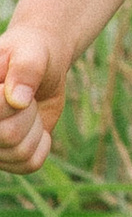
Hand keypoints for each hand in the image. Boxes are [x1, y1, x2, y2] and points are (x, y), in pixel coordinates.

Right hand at [0, 25, 66, 174]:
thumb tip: (18, 99)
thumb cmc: (31, 53)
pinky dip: (41, 145)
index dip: (13, 101)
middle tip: (26, 98)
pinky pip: (29, 164)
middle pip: (8, 137)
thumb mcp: (31, 52)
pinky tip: (35, 127)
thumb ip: (26, 69)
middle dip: (28, 114)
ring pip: (20, 153)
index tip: (10, 85)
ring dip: (35, 128)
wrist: (40, 63)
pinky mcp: (5, 158)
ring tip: (28, 109)